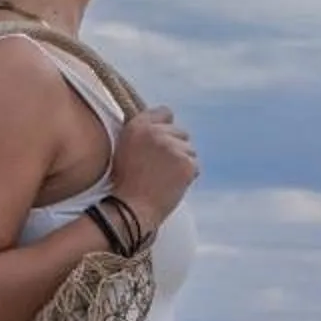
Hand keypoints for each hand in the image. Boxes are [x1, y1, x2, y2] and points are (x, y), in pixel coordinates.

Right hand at [110, 105, 199, 226]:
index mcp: (136, 126)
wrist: (132, 208)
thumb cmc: (126, 185)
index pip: (164, 112)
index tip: (165, 140)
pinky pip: (195, 166)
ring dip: (183, 163)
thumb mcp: (125, 150)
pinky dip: (188, 177)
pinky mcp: (185, 162)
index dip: (167, 127)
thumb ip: (144, 134)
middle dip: (177, 148)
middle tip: (162, 169)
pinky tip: (172, 186)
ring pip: (190, 150)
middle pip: (181, 133)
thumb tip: (169, 121)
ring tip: (165, 179)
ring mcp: (171, 146)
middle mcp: (154, 131)